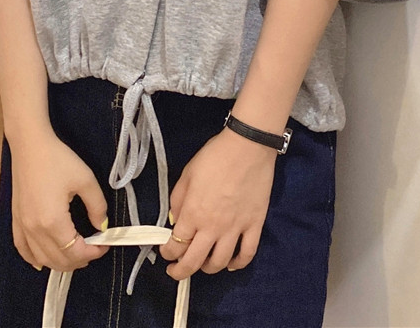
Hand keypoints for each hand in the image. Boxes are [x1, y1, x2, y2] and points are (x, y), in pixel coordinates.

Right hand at [8, 129, 110, 271]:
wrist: (30, 145)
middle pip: (58, 261)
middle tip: (94, 247)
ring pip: (41, 259)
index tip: (105, 244)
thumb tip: (103, 226)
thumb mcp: (85, 180)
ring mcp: (22, 227)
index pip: (75, 252)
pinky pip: (23, 250)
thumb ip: (97, 206)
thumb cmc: (58, 159)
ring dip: (61, 262)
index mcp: (53, 222)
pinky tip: (44, 260)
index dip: (93, 252)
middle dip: (80, 260)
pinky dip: (35, 259)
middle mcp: (34, 230)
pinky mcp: (16, 220)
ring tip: (77, 252)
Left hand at [159, 127, 277, 278]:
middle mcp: (212, 227)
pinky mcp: (254, 226)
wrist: (247, 147)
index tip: (165, 253)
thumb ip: (177, 200)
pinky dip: (238, 264)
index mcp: (193, 213)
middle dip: (181, 272)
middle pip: (194, 262)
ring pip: (219, 263)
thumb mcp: (187, 174)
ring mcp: (235, 229)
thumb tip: (175, 220)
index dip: (167, 254)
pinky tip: (230, 264)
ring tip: (203, 264)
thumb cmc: (214, 156)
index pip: (175, 246)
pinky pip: (247, 254)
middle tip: (176, 272)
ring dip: (207, 268)